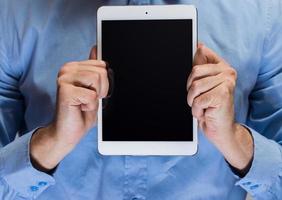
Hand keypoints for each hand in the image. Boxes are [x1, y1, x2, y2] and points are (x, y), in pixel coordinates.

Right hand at [30, 47, 108, 170]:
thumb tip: (96, 49)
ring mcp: (64, 78)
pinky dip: (90, 106)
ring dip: (96, 97)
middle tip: (89, 99)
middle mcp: (67, 69)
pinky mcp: (65, 91)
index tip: (95, 91)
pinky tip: (80, 108)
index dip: (104, 82)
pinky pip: (92, 95)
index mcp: (74, 67)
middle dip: (102, 89)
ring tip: (84, 103)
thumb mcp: (93, 89)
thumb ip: (94, 70)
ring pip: (98, 79)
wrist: (67, 132)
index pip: (102, 64)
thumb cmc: (81, 112)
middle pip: (102, 71)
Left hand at [187, 44, 252, 170]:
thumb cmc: (211, 107)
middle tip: (199, 99)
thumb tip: (199, 45)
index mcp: (222, 66)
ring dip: (193, 102)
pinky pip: (197, 100)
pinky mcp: (222, 95)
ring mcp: (227, 83)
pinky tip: (205, 112)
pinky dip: (197, 111)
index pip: (201, 53)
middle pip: (194, 72)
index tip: (196, 80)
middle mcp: (228, 72)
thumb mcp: (204, 85)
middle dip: (190, 90)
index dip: (193, 70)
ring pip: (194, 87)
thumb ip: (202, 66)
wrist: (221, 129)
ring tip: (202, 106)